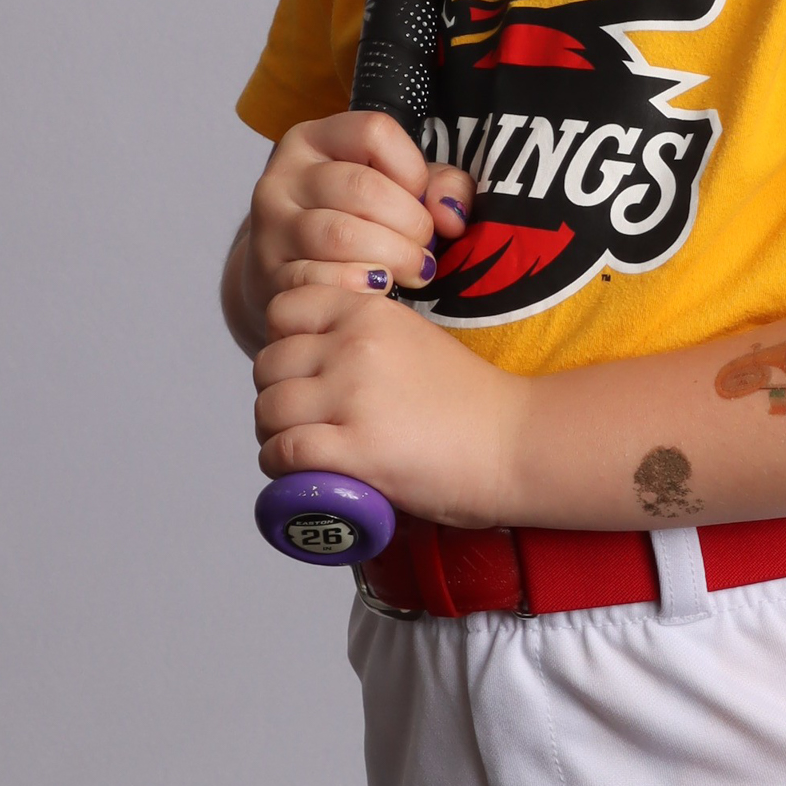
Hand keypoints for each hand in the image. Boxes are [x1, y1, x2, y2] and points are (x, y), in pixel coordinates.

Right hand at [238, 111, 471, 345]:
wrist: (289, 275)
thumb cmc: (356, 224)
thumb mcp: (399, 190)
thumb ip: (441, 187)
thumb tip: (451, 216)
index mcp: (315, 139)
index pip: (374, 132)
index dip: (412, 169)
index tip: (419, 198)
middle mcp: (284, 175)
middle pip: (363, 187)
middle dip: (411, 223)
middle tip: (425, 248)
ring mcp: (271, 225)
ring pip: (341, 235)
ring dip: (393, 258)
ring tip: (411, 271)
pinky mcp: (268, 273)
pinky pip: (319, 279)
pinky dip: (358, 288)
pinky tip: (377, 290)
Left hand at [253, 281, 525, 529]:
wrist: (517, 443)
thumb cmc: (471, 402)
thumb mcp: (412, 340)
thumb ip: (363, 338)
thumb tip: (310, 364)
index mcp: (368, 311)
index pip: (283, 309)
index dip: (283, 344)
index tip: (303, 372)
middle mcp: (355, 345)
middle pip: (268, 365)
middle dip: (276, 395)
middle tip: (303, 420)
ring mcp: (353, 396)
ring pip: (269, 409)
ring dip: (275, 435)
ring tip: (301, 450)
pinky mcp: (356, 449)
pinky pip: (283, 452)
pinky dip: (281, 468)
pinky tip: (301, 475)